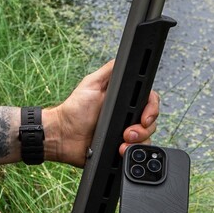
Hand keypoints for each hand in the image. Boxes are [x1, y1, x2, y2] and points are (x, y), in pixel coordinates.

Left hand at [45, 60, 160, 166]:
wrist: (62, 135)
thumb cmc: (74, 109)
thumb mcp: (91, 83)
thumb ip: (109, 70)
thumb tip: (125, 58)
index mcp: (124, 102)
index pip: (149, 103)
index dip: (151, 110)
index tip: (144, 117)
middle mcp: (127, 117)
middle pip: (151, 123)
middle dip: (143, 129)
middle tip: (127, 132)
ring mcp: (124, 135)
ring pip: (146, 139)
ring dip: (137, 141)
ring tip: (122, 141)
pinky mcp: (120, 149)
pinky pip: (135, 153)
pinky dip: (130, 152)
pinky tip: (120, 150)